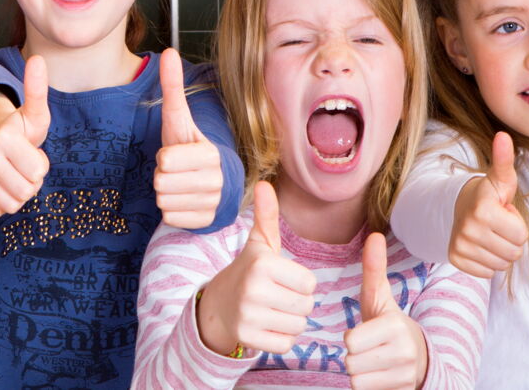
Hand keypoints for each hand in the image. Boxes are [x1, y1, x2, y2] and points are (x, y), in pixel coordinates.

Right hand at [0, 56, 51, 217]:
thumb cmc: (17, 128)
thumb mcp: (33, 112)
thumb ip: (37, 89)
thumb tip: (38, 59)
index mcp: (2, 136)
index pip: (39, 172)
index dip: (40, 165)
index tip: (30, 151)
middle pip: (27, 191)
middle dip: (31, 181)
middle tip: (22, 164)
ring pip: (12, 204)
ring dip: (18, 193)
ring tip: (12, 173)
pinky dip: (2, 201)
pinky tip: (0, 184)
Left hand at [154, 49, 223, 229]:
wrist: (215, 180)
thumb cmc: (190, 147)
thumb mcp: (179, 119)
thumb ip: (173, 87)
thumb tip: (169, 52)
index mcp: (211, 154)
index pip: (165, 160)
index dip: (164, 157)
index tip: (176, 155)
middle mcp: (216, 180)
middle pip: (161, 182)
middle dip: (162, 176)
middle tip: (176, 171)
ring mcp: (212, 203)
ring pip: (164, 201)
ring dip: (166, 193)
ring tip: (180, 184)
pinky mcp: (205, 222)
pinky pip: (170, 217)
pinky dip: (172, 210)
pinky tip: (184, 200)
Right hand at [193, 181, 314, 356]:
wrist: (218, 303)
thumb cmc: (249, 271)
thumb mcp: (259, 244)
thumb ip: (267, 216)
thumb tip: (264, 184)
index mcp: (263, 264)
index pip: (310, 283)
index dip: (300, 282)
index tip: (282, 279)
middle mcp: (254, 289)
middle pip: (307, 306)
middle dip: (298, 303)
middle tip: (277, 296)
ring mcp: (249, 315)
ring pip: (298, 327)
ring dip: (291, 321)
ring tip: (272, 310)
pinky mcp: (247, 338)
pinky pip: (285, 344)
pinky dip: (281, 339)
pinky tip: (267, 326)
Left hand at [345, 233, 428, 389]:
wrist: (420, 360)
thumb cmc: (390, 327)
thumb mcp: (380, 299)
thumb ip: (374, 270)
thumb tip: (375, 235)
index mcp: (396, 326)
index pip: (350, 341)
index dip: (352, 339)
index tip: (367, 334)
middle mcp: (404, 352)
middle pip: (350, 363)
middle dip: (355, 357)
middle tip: (370, 350)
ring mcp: (404, 376)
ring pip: (356, 380)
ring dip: (360, 373)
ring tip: (375, 362)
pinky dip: (368, 387)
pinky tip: (380, 376)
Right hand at [448, 131, 527, 278]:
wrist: (460, 206)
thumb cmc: (490, 194)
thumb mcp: (501, 179)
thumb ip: (504, 159)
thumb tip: (503, 136)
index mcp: (483, 210)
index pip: (521, 236)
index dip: (517, 224)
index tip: (504, 213)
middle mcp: (468, 229)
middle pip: (513, 254)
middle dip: (511, 240)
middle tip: (498, 225)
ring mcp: (460, 245)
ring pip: (501, 265)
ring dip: (500, 252)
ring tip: (491, 234)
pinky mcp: (455, 258)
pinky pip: (486, 273)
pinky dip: (487, 262)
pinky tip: (481, 245)